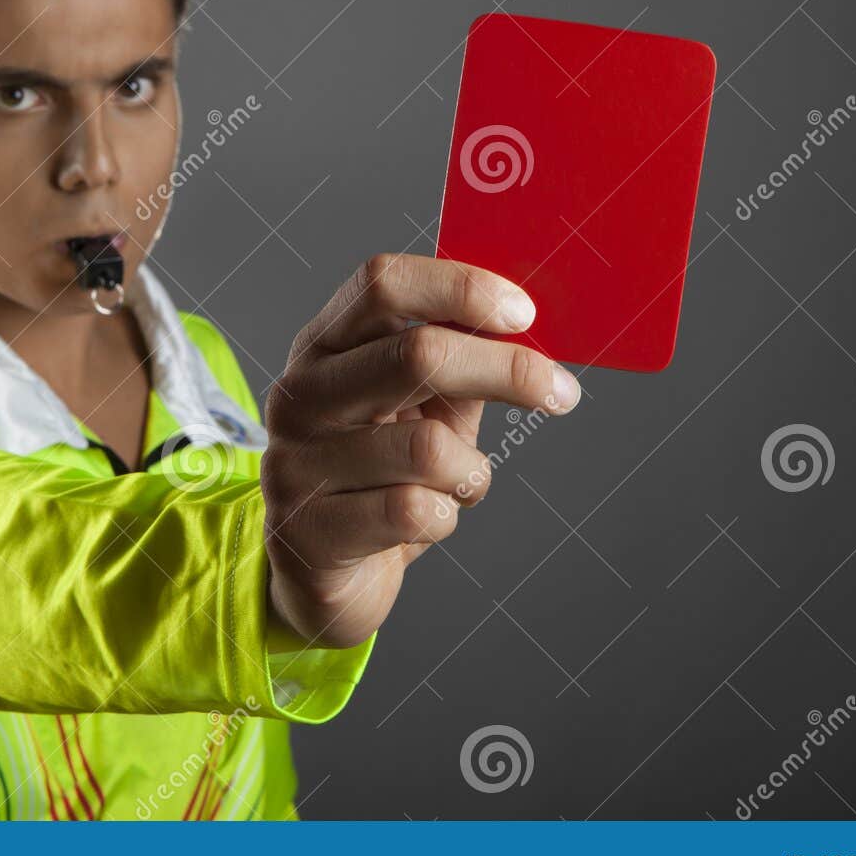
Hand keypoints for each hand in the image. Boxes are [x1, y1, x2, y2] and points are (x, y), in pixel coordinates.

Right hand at [260, 253, 580, 647]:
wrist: (319, 572)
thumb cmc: (381, 476)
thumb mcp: (423, 408)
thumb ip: (460, 363)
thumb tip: (527, 326)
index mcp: (324, 346)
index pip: (383, 284)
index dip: (461, 287)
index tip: (524, 312)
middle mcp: (299, 394)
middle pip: (416, 354)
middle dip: (507, 371)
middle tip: (561, 393)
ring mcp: (295, 462)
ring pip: (427, 448)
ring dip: (471, 471)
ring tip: (460, 484)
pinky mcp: (308, 532)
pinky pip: (414, 512)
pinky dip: (446, 517)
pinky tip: (429, 520)